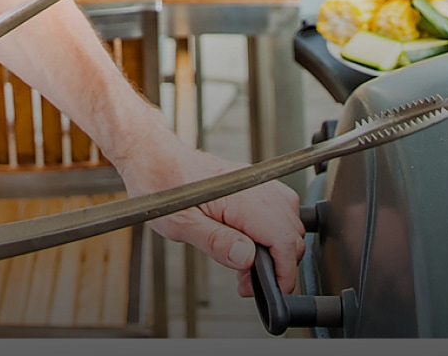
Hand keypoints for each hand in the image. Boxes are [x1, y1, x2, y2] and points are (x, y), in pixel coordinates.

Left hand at [115, 138, 304, 297]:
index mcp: (241, 197)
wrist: (155, 157)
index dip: (284, 272)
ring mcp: (256, 183)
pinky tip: (250, 241)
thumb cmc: (161, 186)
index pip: (284, 239)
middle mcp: (255, 186)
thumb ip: (216, 242)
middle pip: (292, 232)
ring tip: (246, 263)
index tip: (271, 289)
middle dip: (278, 264)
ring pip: (290, 220)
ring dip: (277, 248)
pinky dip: (273, 230)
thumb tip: (247, 259)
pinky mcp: (253, 183)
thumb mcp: (181, 224)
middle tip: (247, 280)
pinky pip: (279, 208)